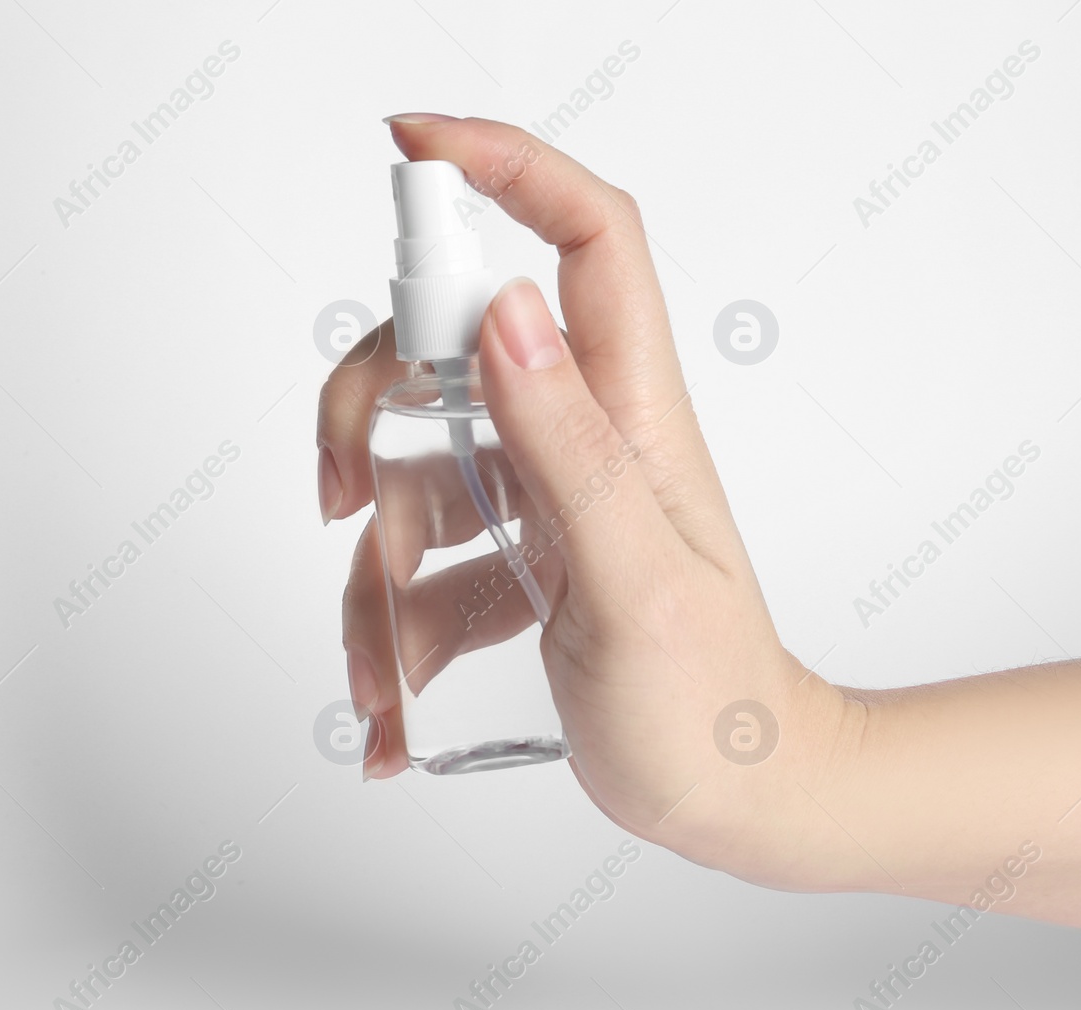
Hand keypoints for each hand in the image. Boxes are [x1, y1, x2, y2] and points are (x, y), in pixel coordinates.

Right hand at [317, 115, 857, 883]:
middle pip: (447, 344)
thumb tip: (507, 312)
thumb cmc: (712, 700)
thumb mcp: (636, 582)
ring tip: (383, 679)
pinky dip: (390, 633)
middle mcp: (580, 434)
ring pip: (413, 467)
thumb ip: (572, 451)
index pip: (584, 237)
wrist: (736, 794)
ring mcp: (541, 497)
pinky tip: (395, 718)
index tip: (410, 145)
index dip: (506, 166)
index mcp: (630, 411)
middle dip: (369, 409)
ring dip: (371, 570)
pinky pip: (419, 564)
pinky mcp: (513, 560)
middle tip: (343, 497)